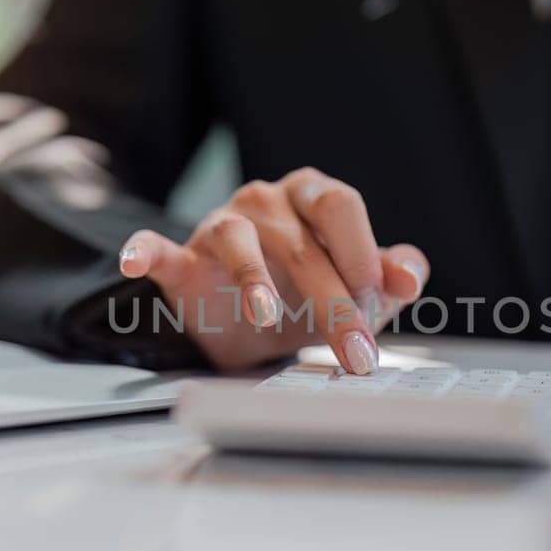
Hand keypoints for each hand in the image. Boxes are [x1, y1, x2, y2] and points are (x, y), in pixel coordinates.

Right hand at [116, 168, 429, 372]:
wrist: (249, 331)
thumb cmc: (309, 295)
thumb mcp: (357, 290)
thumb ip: (390, 276)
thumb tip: (411, 276)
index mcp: (313, 197)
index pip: (341, 208)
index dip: (361, 254)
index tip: (376, 306)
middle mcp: (267, 201)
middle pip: (300, 240)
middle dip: (332, 300)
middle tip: (354, 353)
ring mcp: (220, 225)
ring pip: (237, 240)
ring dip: (253, 279)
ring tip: (268, 317)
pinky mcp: (180, 258)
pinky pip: (158, 247)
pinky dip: (146, 250)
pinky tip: (139, 259)